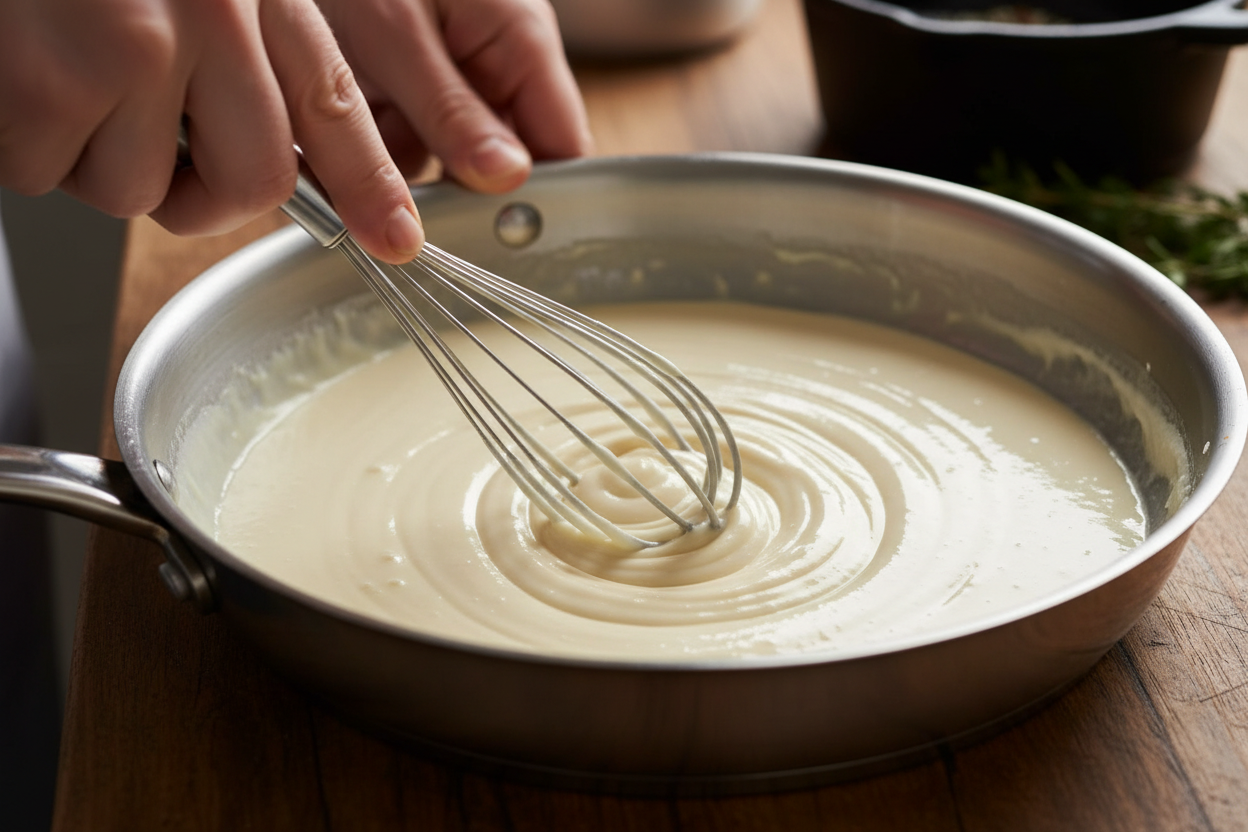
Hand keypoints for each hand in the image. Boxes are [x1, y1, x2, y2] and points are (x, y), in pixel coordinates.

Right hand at [0, 0, 421, 262]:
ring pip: (139, 190)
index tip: (396, 236)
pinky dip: (27, 147)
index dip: (369, 182)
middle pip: (254, 182)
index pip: (331, 101)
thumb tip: (268, 159)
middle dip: (200, 199)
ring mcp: (136, 49)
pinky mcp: (54, 81)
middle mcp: (214, 15)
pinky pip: (51, 174)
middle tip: (156, 162)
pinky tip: (19, 76)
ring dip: (93, 161)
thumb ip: (241, 52)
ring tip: (63, 75)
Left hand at [314, 0, 593, 192]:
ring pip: (441, 166)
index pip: (562, 147)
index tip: (494, 239)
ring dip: (398, 181)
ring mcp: (444, 85)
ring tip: (348, 163)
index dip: (539, 200)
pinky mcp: (398, 93)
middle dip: (455, 196)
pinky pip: (394, 150)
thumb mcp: (396, 28)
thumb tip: (508, 180)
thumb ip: (451, 110)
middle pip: (502, 167)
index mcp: (521, 42)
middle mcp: (491, 69)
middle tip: (405, 216)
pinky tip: (326, 153)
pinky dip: (363, 161)